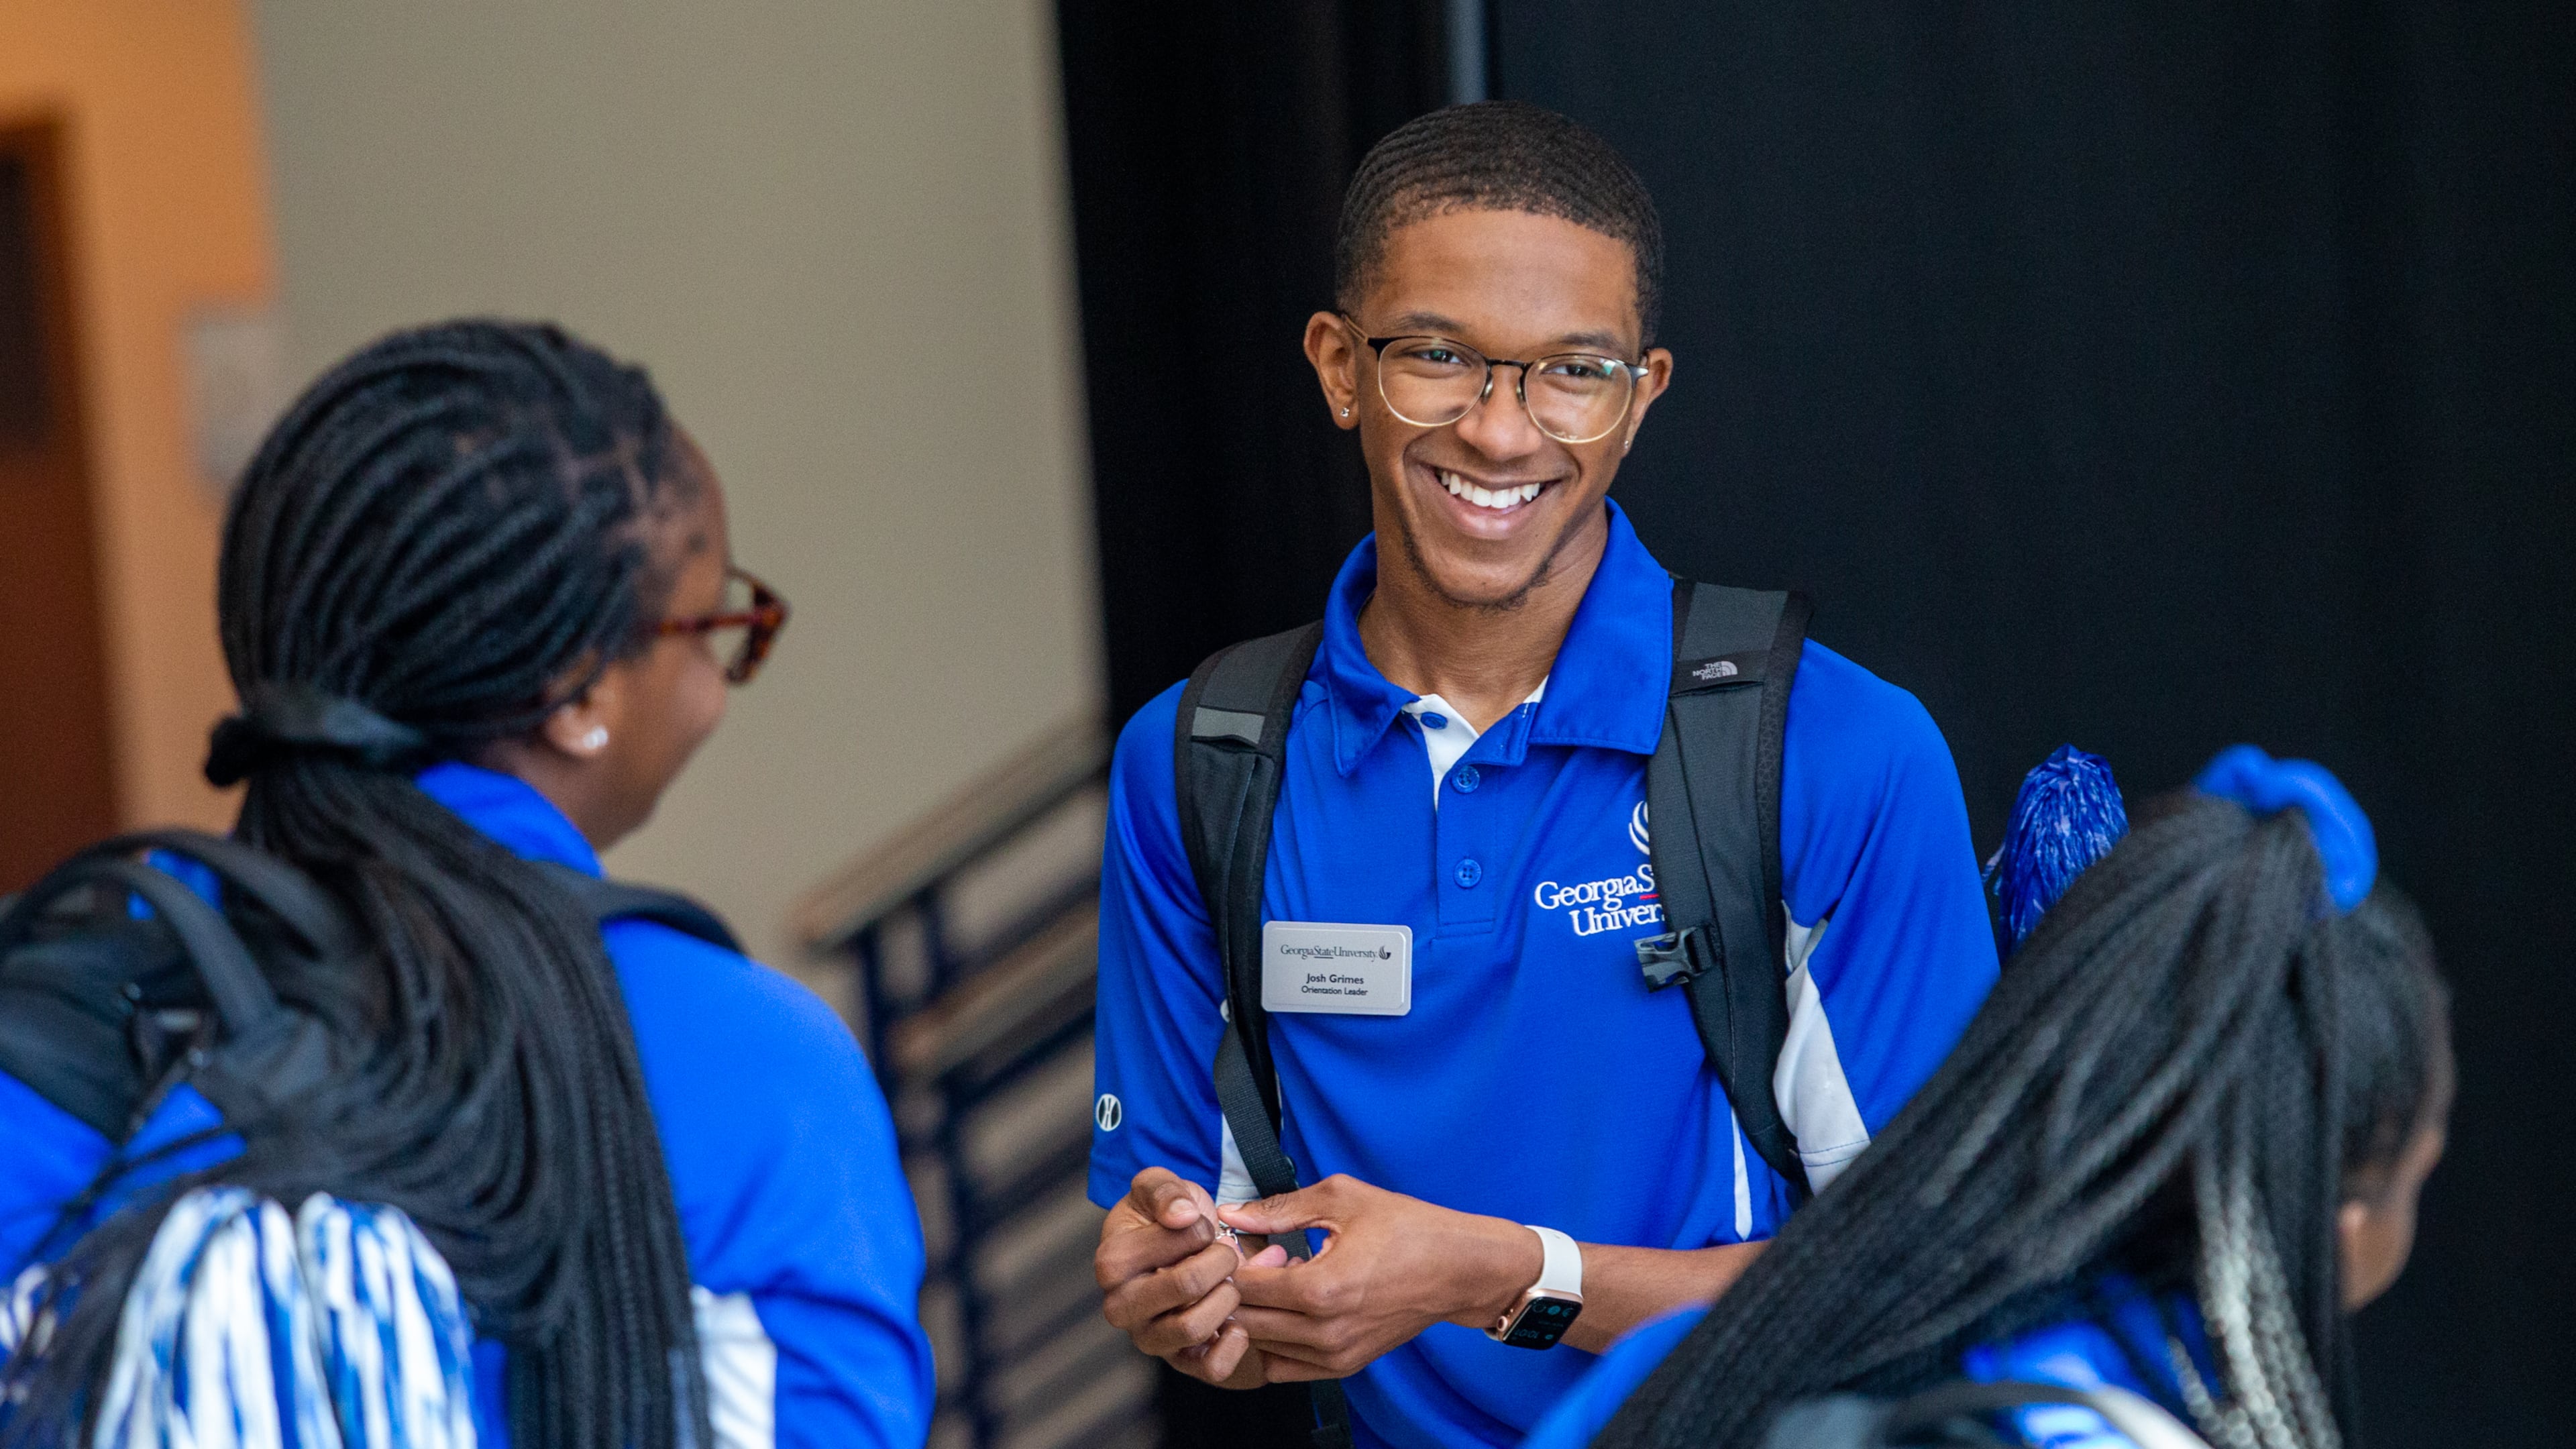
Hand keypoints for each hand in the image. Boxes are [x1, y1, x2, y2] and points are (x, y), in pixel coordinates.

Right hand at [1096, 1168, 1282, 1385]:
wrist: (1179, 1250)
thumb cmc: (1166, 1216)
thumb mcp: (1159, 1185)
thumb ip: (1164, 1190)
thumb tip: (1181, 1216)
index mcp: (1111, 1263)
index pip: (1178, 1242)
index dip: (1203, 1229)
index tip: (1201, 1226)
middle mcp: (1121, 1308)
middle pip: (1188, 1286)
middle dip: (1222, 1262)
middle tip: (1225, 1252)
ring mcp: (1148, 1339)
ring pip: (1195, 1328)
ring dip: (1227, 1298)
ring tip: (1229, 1282)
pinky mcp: (1179, 1362)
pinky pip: (1211, 1367)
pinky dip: (1233, 1343)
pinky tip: (1236, 1320)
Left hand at [1218, 1175, 1540, 1381]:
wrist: (1459, 1270)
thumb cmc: (1407, 1228)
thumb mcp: (1341, 1199)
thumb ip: (1279, 1209)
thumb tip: (1231, 1214)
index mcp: (1320, 1288)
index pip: (1242, 1288)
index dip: (1234, 1263)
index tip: (1249, 1244)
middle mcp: (1324, 1332)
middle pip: (1243, 1322)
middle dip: (1239, 1291)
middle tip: (1262, 1262)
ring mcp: (1334, 1356)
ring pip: (1259, 1347)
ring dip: (1256, 1315)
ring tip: (1281, 1283)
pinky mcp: (1344, 1367)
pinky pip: (1283, 1367)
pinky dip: (1273, 1341)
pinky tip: (1291, 1310)